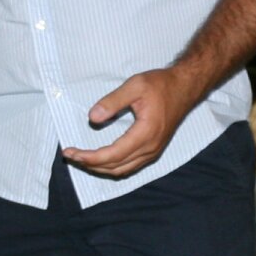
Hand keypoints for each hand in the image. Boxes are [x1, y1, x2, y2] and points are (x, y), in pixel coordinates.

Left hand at [62, 67, 195, 177]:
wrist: (185, 88)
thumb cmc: (161, 85)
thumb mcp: (135, 85)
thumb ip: (113, 101)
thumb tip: (93, 117)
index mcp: (146, 133)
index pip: (112, 155)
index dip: (89, 157)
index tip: (71, 152)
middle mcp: (150, 148)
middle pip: (115, 167)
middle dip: (90, 164)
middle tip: (70, 155)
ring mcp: (153, 152)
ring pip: (122, 170)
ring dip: (100, 168)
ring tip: (81, 159)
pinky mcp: (153, 151)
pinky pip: (130, 166)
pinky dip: (112, 166)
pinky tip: (100, 160)